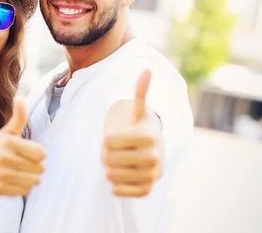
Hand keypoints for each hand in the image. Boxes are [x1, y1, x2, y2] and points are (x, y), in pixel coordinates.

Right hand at [0, 100, 45, 195]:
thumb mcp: (7, 132)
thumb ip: (18, 117)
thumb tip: (19, 97)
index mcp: (9, 142)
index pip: (42, 154)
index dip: (38, 154)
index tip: (28, 152)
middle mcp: (4, 158)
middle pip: (40, 169)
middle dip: (35, 166)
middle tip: (23, 163)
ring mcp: (0, 175)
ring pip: (34, 181)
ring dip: (30, 178)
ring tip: (19, 172)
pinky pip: (24, 191)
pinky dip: (22, 187)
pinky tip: (12, 180)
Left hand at [101, 69, 162, 196]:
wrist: (150, 149)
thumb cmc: (136, 127)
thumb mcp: (136, 110)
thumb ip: (140, 92)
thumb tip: (147, 70)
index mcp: (149, 135)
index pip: (109, 141)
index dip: (106, 139)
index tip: (112, 136)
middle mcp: (156, 156)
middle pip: (110, 159)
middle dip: (105, 155)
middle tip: (109, 152)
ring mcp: (154, 174)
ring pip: (113, 176)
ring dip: (108, 169)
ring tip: (113, 163)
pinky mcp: (148, 189)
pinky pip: (123, 192)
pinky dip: (116, 187)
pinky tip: (118, 177)